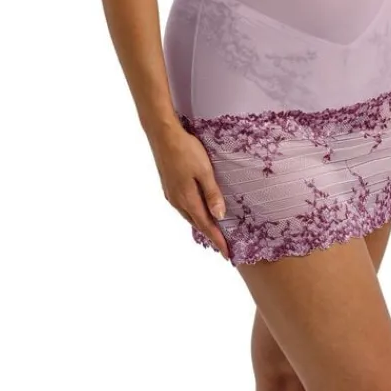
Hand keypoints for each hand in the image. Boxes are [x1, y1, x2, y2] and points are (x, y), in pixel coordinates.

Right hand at [150, 123, 229, 259]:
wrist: (163, 136)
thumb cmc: (186, 150)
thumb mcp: (204, 171)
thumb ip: (212, 194)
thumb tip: (219, 216)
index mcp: (187, 199)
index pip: (206, 226)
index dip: (217, 240)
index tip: (227, 254)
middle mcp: (177, 201)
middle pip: (196, 223)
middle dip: (210, 235)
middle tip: (223, 246)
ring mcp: (171, 195)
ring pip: (189, 216)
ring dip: (201, 225)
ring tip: (212, 232)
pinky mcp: (169, 187)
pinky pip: (183, 208)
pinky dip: (193, 214)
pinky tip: (197, 212)